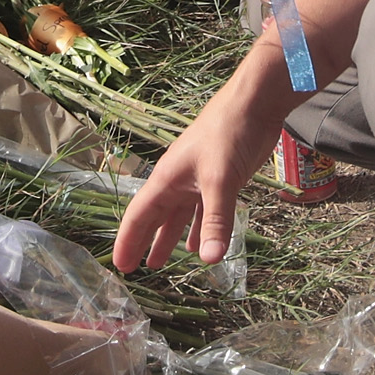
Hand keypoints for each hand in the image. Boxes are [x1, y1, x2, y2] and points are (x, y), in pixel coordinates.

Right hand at [110, 73, 289, 270]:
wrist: (254, 105)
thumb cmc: (228, 134)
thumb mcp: (220, 180)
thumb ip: (215, 220)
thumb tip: (209, 260)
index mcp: (167, 179)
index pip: (139, 215)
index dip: (128, 240)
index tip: (120, 265)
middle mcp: (178, 181)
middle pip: (155, 217)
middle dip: (143, 242)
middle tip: (134, 269)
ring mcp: (199, 181)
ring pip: (179, 216)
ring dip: (170, 238)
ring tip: (160, 263)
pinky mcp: (220, 180)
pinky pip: (204, 211)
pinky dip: (200, 229)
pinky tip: (201, 245)